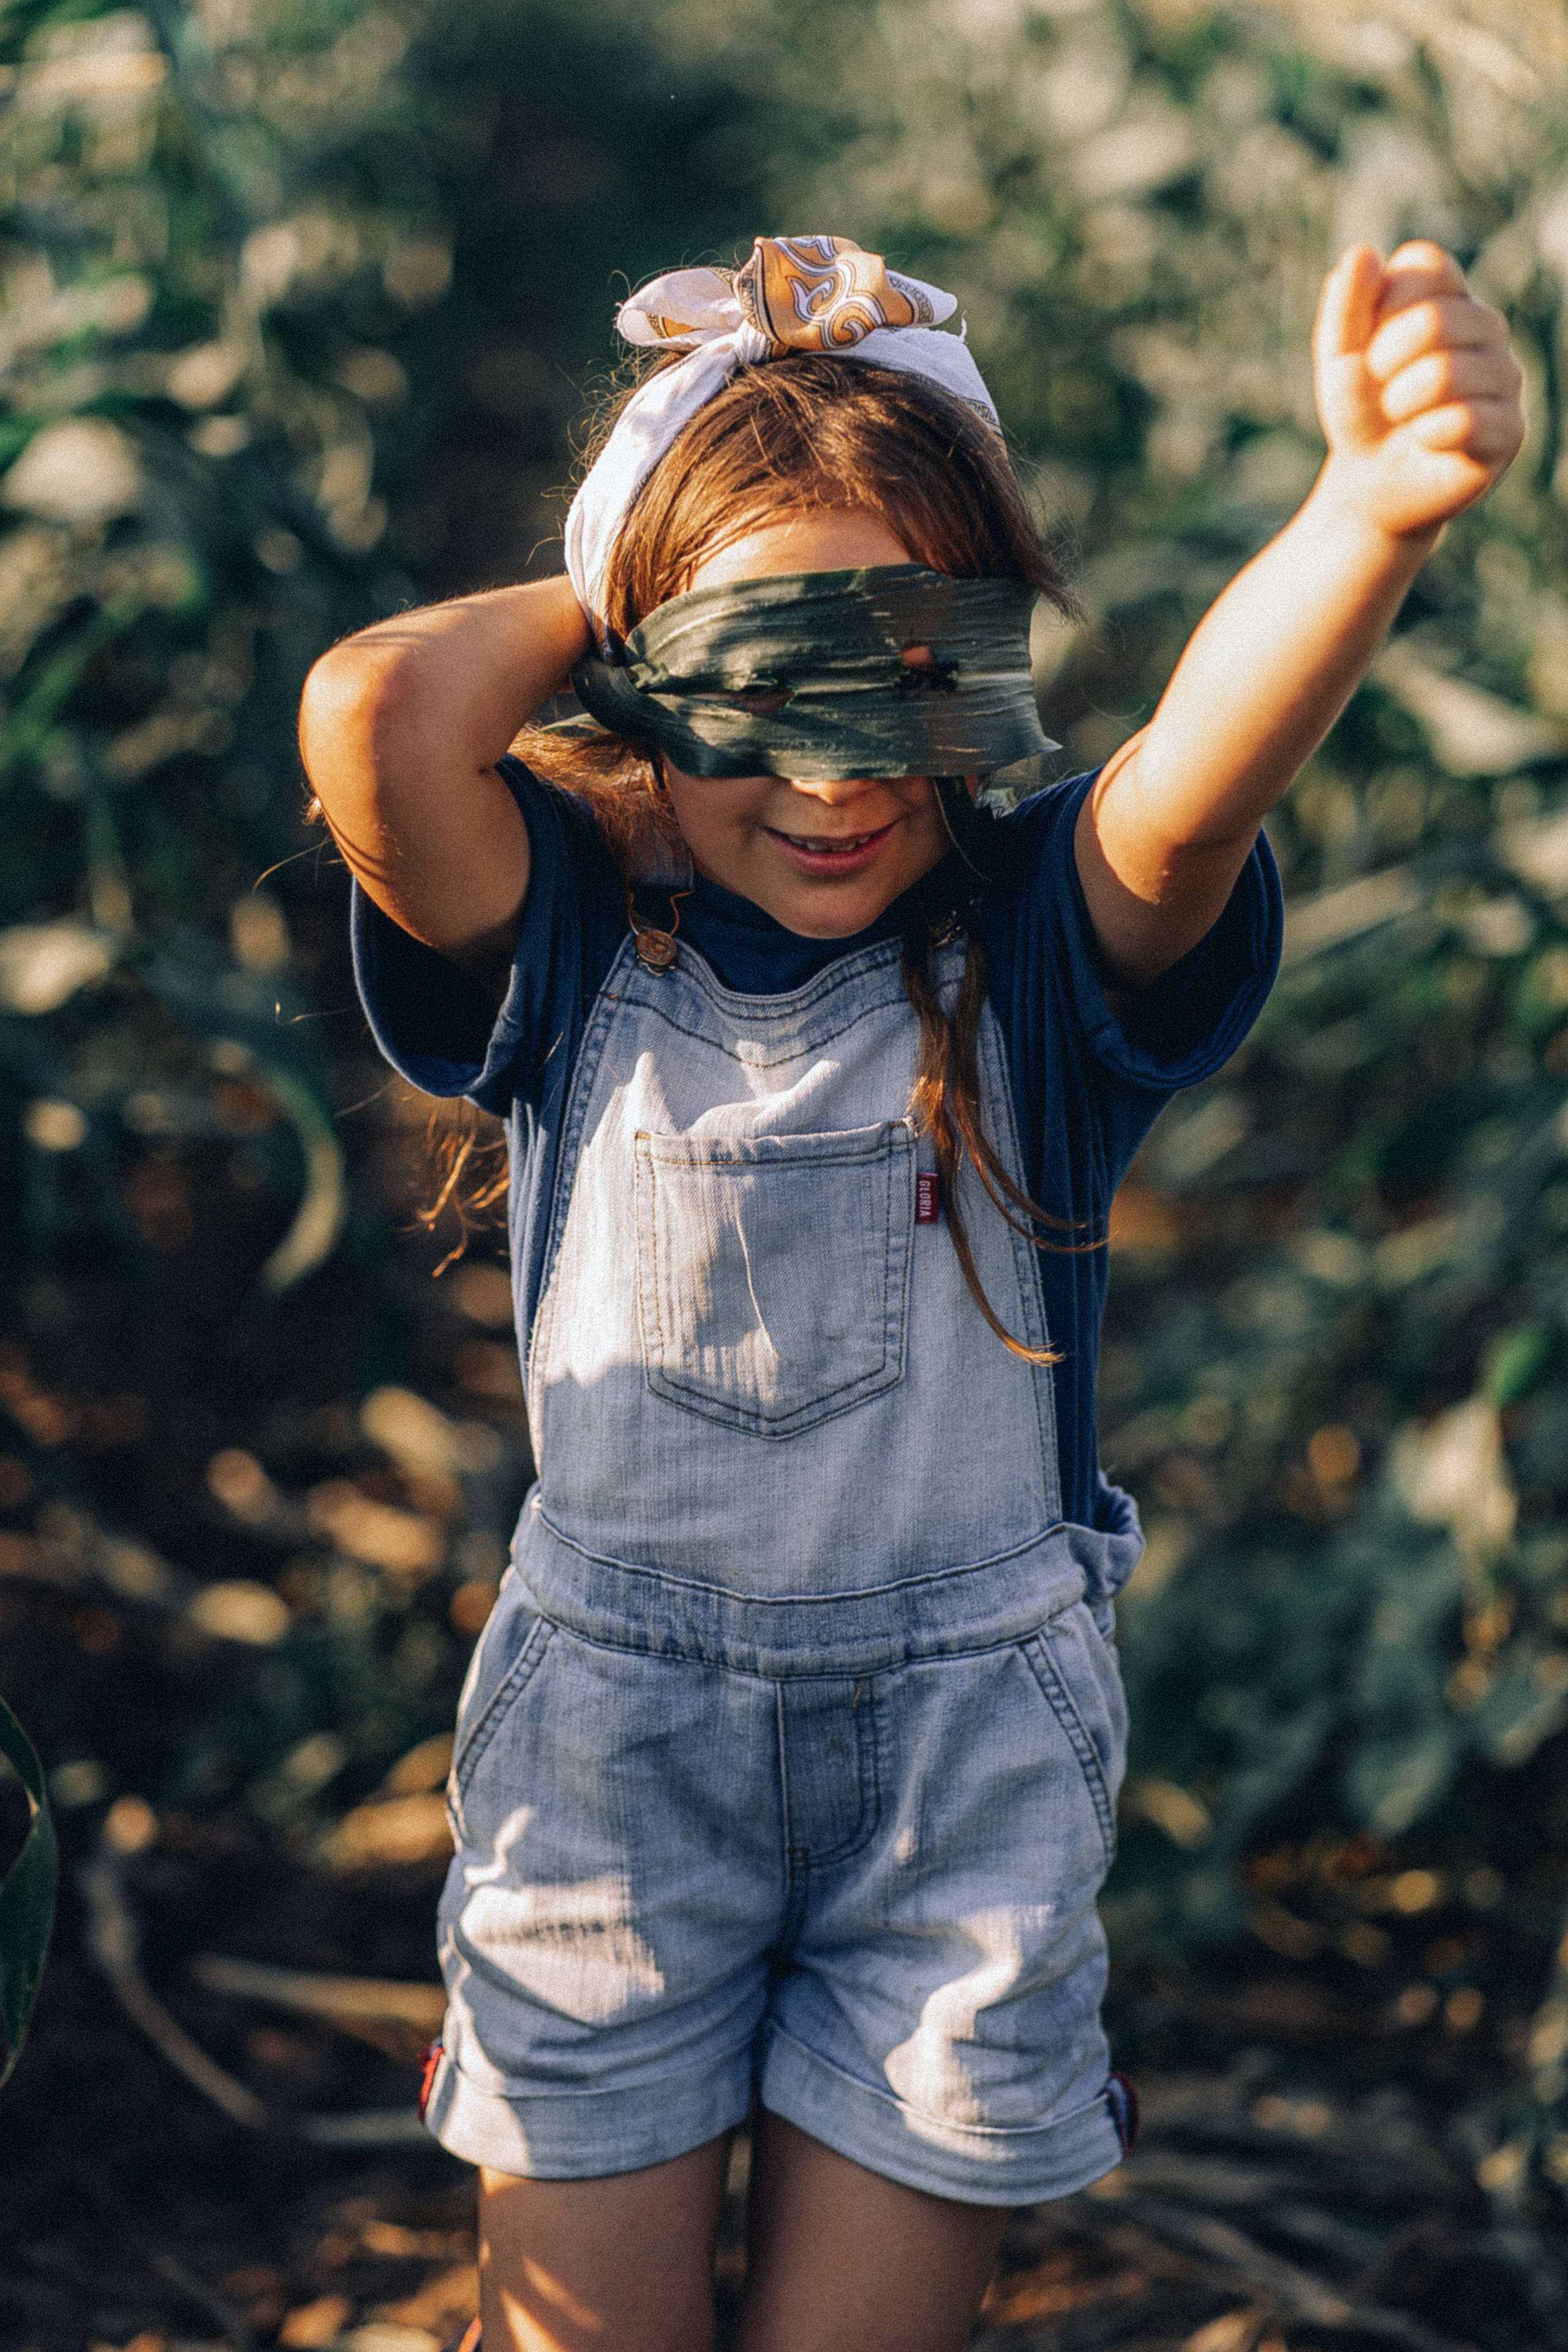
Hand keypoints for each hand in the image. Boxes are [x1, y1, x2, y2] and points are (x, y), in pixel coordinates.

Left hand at [1313, 241, 1523, 541]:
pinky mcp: (1509, 429)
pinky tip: (1423, 440)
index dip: (1381, 307)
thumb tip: (1362, 254)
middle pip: (1435, 320)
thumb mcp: (1338, 358)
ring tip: (1399, 418)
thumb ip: (1344, 307)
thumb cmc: (1362, 409)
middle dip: (1383, 364)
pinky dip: (1424, 434)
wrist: (1371, 481)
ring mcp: (1505, 376)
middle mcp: (1486, 327)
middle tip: (1379, 392)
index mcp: (1448, 296)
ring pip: (1447, 373)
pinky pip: (1464, 421)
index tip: (1369, 344)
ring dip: (1399, 404)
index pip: (1425, 265)